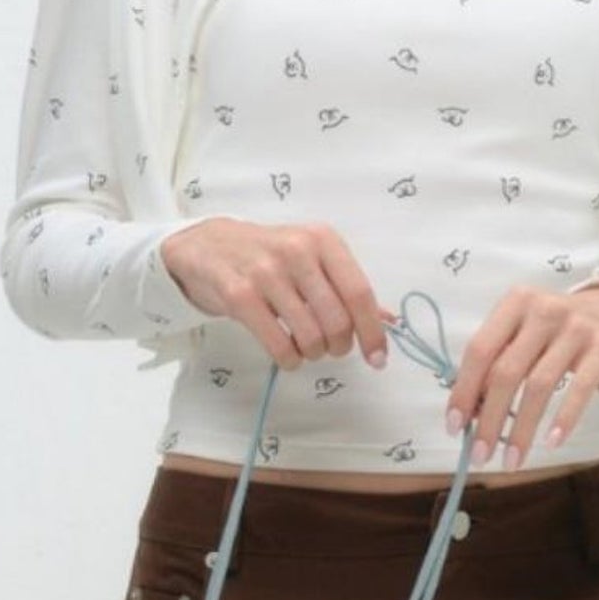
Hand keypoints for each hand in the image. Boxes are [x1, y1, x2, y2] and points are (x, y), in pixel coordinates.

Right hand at [161, 217, 391, 370]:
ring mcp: (266, 272)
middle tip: (331, 348)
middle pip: (337, 320)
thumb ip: (348, 287)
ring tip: (305, 345)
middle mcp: (296, 251)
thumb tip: (389, 320)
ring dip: (313, 353)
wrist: (209, 246)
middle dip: (339, 346)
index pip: (359, 293)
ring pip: (310, 337)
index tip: (378, 358)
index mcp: (323, 240)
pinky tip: (287, 352)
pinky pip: (279, 345)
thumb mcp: (312, 258)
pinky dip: (289, 358)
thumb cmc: (268, 255)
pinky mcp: (239, 295)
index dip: (373, 332)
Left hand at [442, 285, 598, 466]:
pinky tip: (551, 443)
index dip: (464, 390)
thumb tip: (471, 411)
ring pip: (539, 386)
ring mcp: (576, 328)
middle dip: (489, 419)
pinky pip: (580, 389)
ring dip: (522, 430)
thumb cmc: (560, 329)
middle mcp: (543, 311)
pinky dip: (564, 419)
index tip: (455, 427)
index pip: (480, 350)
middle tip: (482, 455)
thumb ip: (499, 360)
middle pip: (506, 372)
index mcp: (515, 304)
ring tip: (512, 459)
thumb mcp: (526, 331)